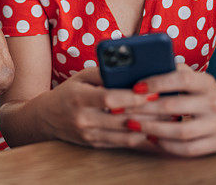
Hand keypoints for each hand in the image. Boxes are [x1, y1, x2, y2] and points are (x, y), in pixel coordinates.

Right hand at [41, 68, 156, 149]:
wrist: (47, 117)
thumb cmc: (69, 92)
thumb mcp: (81, 77)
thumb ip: (104, 73)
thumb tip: (131, 70)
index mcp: (79, 97)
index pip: (109, 98)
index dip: (132, 97)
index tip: (152, 93)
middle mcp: (83, 118)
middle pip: (121, 119)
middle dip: (147, 113)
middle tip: (168, 106)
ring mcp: (89, 134)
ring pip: (125, 135)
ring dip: (148, 128)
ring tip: (166, 118)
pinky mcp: (94, 145)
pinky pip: (122, 144)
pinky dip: (139, 137)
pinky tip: (152, 129)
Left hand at [127, 64, 215, 155]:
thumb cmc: (205, 93)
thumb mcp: (196, 78)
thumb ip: (175, 72)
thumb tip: (143, 66)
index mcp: (207, 83)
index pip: (181, 80)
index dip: (157, 82)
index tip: (136, 87)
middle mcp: (215, 103)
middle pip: (175, 107)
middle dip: (145, 109)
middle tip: (124, 110)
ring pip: (181, 131)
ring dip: (153, 129)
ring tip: (133, 125)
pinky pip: (189, 149)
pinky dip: (168, 145)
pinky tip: (152, 138)